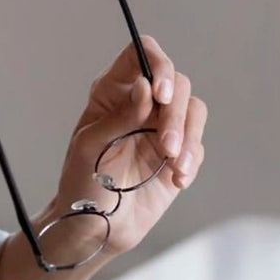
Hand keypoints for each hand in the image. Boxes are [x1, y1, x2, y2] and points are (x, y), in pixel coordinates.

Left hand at [51, 35, 207, 256]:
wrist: (96, 225)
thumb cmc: (82, 181)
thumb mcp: (91, 146)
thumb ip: (119, 116)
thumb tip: (145, 86)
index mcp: (111, 92)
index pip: (139, 54)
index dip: (157, 64)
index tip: (162, 94)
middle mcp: (140, 103)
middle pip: (177, 83)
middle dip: (175, 114)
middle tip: (166, 146)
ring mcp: (160, 127)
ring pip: (193, 110)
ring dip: (188, 136)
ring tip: (173, 165)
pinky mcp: (178, 153)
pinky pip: (198, 144)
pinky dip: (191, 160)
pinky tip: (175, 179)